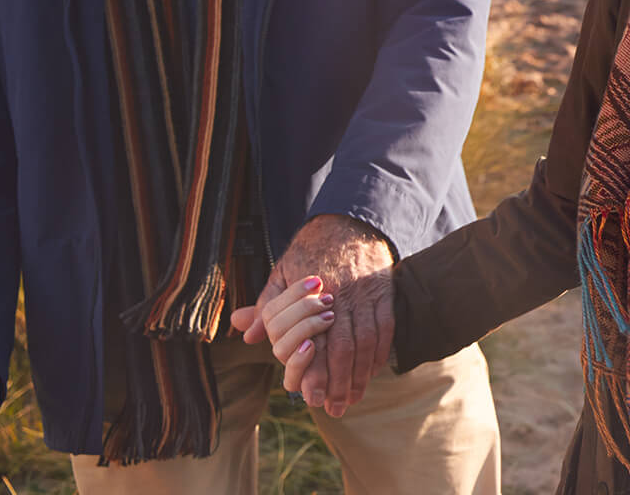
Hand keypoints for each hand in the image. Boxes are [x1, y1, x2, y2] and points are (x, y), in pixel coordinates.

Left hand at [243, 215, 395, 415]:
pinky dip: (380, 353)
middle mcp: (342, 296)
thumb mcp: (281, 272)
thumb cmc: (310, 249)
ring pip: (367, 342)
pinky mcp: (385, 292)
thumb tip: (243, 332)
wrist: (350, 220)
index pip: (316, 340)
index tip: (312, 398)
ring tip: (354, 398)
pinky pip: (386, 328)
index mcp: (314, 293)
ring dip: (361, 374)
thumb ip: (266, 305)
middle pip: (345, 347)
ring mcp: (367, 294)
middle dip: (341, 382)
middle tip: (336, 408)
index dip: (316, 372)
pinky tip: (372, 371)